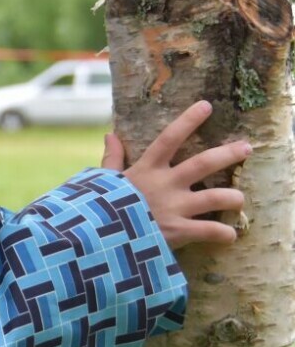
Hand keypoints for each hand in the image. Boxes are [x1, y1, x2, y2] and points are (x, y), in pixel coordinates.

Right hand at [101, 100, 250, 249]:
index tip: (206, 106)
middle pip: (203, 163)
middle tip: (247, 148)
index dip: (188, 120)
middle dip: (227, 154)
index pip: (169, 138)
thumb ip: (112, 159)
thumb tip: (110, 135)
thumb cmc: (100, 209)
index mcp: (147, 169)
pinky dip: (223, 234)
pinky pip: (209, 231)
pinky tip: (231, 236)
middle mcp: (166, 184)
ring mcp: (175, 208)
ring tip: (240, 199)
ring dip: (233, 198)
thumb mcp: (104, 181)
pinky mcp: (179, 231)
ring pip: (215, 197)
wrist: (99, 239)